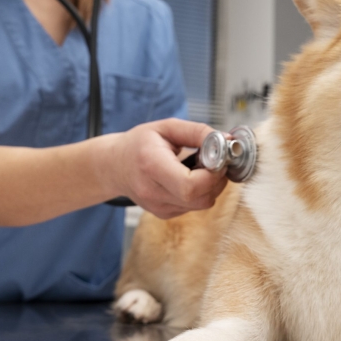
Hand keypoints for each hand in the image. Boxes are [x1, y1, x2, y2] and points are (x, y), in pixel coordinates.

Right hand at [106, 119, 227, 217]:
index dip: (212, 174)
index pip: (190, 185)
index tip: (217, 158)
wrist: (114, 166)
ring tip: (200, 167)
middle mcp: (153, 192)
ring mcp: (158, 206)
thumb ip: (197, 132)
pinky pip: (194, 206)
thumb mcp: (166, 127)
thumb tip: (226, 140)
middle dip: (217, 179)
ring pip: (202, 204)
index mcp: (151, 165)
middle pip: (201, 198)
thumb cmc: (138, 144)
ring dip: (210, 186)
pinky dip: (200, 192)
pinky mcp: (164, 213)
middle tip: (215, 161)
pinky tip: (190, 177)